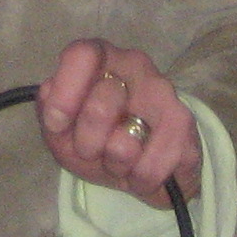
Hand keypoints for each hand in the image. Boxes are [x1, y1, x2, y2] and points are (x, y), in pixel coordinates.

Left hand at [37, 39, 201, 206]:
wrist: (143, 168)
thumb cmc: (94, 138)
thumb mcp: (62, 129)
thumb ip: (50, 112)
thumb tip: (55, 110)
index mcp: (100, 57)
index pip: (82, 54)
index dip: (65, 94)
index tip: (57, 124)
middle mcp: (135, 65)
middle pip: (100, 107)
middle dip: (87, 144)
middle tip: (92, 150)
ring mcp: (164, 93)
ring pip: (124, 144)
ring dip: (114, 165)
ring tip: (119, 159)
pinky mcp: (185, 126)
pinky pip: (149, 169)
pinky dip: (137, 182)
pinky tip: (140, 172)